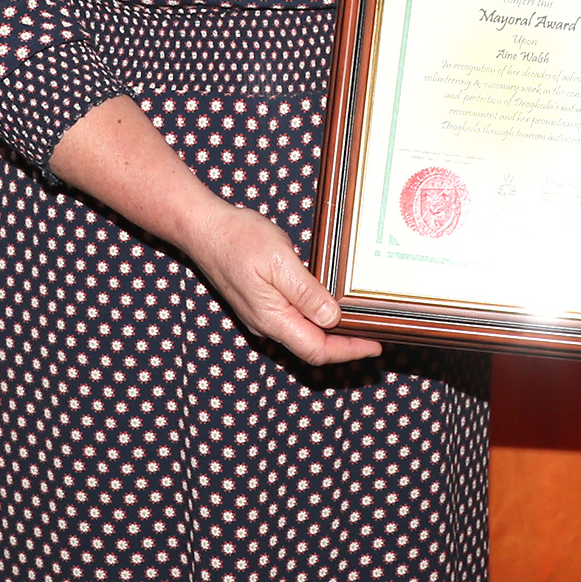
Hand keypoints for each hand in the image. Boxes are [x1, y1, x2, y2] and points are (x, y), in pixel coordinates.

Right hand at [182, 202, 383, 366]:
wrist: (204, 229)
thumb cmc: (240, 240)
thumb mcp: (280, 262)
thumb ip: (307, 293)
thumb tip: (333, 319)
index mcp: (273, 318)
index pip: (317, 350)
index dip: (349, 351)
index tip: (376, 345)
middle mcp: (267, 324)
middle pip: (312, 347)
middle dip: (345, 346)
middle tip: (374, 334)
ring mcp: (262, 316)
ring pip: (303, 335)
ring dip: (332, 334)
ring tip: (359, 323)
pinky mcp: (260, 304)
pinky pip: (293, 321)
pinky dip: (316, 320)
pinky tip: (329, 307)